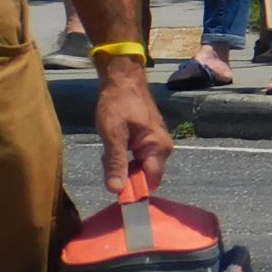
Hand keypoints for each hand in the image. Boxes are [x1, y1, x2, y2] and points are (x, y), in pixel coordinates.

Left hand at [95, 63, 174, 193]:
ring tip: (108, 151)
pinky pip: (140, 158)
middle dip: (125, 175)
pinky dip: (126, 157)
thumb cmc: (118, 104)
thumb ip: (116, 163)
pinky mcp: (151, 138)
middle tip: (107, 162)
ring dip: (123, 166)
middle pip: (145, 176)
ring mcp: (158, 143)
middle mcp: (163, 148)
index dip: (133, 190)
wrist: (123, 79)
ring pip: (140, 167)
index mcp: (158, 148)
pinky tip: (114, 146)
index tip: (114, 191)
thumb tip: (116, 191)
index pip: (150, 182)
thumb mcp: (113, 135)